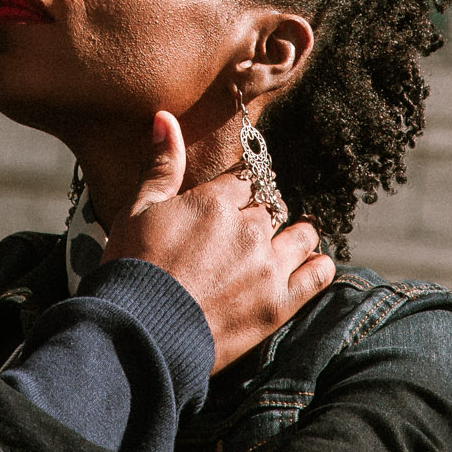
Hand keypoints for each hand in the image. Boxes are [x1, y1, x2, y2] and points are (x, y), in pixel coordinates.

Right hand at [100, 113, 334, 371]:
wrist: (139, 333)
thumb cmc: (131, 270)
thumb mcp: (136, 211)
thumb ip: (160, 166)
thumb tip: (164, 118)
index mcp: (214, 202)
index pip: (244, 181)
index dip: (237, 193)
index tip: (229, 206)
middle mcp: (248, 229)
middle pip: (271, 209)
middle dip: (259, 219)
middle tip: (240, 239)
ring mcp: (268, 267)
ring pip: (303, 235)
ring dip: (292, 239)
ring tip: (274, 251)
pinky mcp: (279, 304)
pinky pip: (320, 273)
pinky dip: (316, 268)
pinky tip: (303, 269)